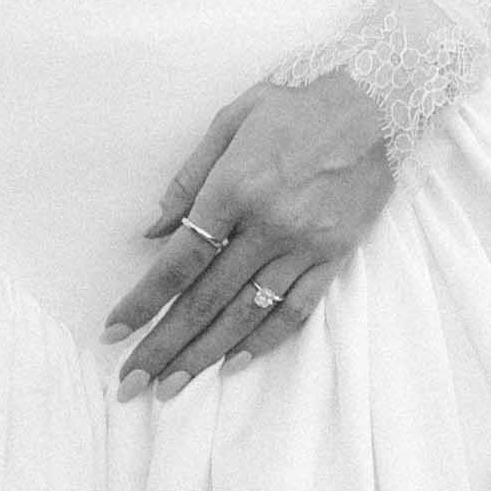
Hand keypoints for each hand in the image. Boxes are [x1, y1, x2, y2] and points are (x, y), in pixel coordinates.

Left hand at [107, 66, 396, 397]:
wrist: (376, 102)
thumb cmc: (294, 105)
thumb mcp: (229, 122)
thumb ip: (187, 179)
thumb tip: (151, 232)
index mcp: (233, 189)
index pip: (179, 261)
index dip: (143, 302)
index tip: (114, 333)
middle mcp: (266, 225)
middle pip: (206, 299)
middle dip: (164, 346)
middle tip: (132, 383)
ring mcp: (303, 245)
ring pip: (246, 314)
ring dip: (204, 356)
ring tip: (172, 388)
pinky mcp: (335, 256)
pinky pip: (295, 309)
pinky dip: (264, 340)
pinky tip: (234, 362)